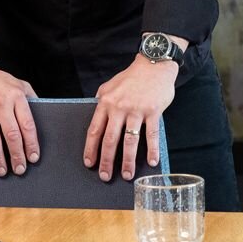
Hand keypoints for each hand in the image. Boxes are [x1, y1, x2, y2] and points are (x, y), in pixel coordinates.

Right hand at [0, 35, 38, 176]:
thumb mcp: (17, 83)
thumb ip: (30, 98)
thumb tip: (43, 113)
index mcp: (17, 96)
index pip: (27, 124)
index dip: (31, 143)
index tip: (34, 158)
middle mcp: (2, 102)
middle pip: (12, 134)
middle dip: (17, 155)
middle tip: (20, 170)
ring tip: (2, 171)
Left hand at [84, 55, 176, 180]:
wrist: (154, 64)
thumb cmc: (132, 77)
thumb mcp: (110, 85)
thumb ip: (101, 100)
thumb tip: (95, 116)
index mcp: (106, 102)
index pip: (94, 129)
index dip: (91, 148)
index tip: (89, 163)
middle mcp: (119, 107)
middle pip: (110, 139)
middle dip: (106, 161)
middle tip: (105, 176)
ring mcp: (137, 110)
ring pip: (130, 141)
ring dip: (127, 161)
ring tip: (127, 175)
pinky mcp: (153, 111)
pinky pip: (152, 134)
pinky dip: (152, 150)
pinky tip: (151, 162)